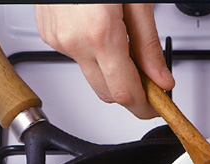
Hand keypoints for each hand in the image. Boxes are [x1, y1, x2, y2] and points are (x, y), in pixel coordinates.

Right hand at [35, 4, 174, 118]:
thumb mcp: (137, 0)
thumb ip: (148, 45)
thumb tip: (161, 79)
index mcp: (99, 32)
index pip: (124, 92)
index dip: (143, 107)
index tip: (156, 107)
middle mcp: (73, 40)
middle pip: (107, 92)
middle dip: (130, 93)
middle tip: (150, 82)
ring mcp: (57, 38)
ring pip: (91, 76)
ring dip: (112, 73)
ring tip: (126, 48)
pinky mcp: (48, 33)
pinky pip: (76, 58)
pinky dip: (93, 55)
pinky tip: (102, 34)